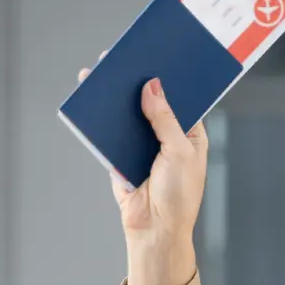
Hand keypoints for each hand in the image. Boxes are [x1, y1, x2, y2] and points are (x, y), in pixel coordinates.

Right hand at [79, 62, 206, 284]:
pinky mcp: (120, 155)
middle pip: (151, 102)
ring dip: (117, 95)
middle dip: (139, 81)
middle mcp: (167, 136)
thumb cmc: (178, 196)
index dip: (172, 78)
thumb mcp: (178, 153)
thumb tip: (152, 85)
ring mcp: (143, 145)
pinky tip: (93, 96)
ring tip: (106, 70)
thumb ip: (164, 119)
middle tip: (128, 55)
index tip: (162, 54)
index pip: (181, 99)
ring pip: (128, 113)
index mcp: (190, 134)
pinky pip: (110, 130)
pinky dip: (102, 116)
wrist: (154, 230)